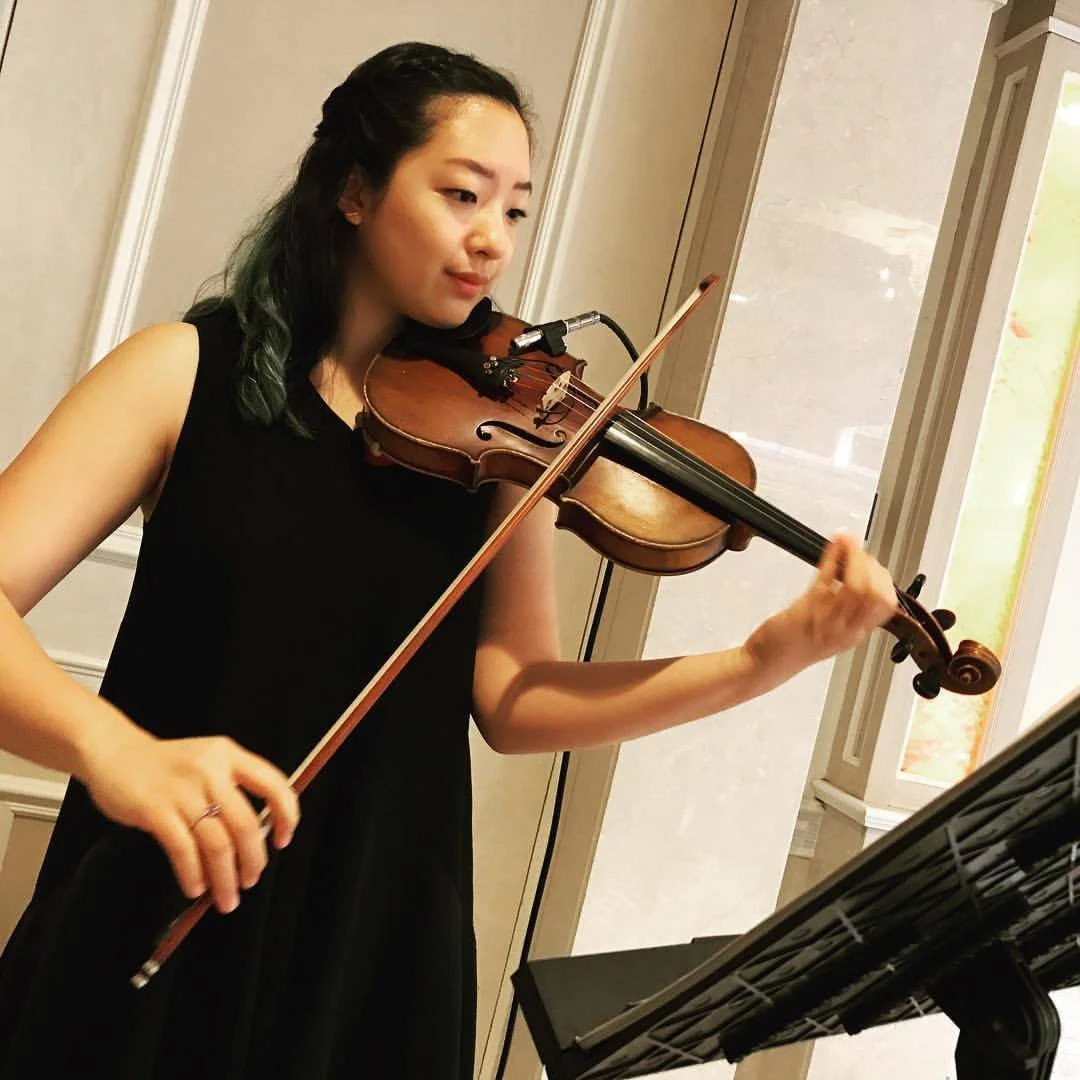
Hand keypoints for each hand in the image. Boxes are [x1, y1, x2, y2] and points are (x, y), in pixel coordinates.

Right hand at [78, 724, 299, 913]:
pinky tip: (195, 887)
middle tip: (250, 881)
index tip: (283, 841)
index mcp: (229, 755)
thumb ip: (232, 788)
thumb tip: (257, 838)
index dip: (286, 816)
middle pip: (245, 823)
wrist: (114, 752)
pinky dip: (193, 874)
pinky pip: (183, 849)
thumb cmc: (165, 766)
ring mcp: (182, 789)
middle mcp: (210, 769)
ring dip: (225, 877)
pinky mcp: (154, 809)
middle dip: (253, 860)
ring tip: (226, 897)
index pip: (273, 784)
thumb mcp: (207, 762)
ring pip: (217, 842)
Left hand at [746, 532, 897, 675]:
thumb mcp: (828, 628)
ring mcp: (827, 622)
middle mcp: (846, 630)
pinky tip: (835, 544)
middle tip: (858, 554)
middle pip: (877, 594)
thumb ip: (843, 605)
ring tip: (847, 543)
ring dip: (854, 557)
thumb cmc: (793, 645)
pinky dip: (833, 555)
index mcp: (855, 633)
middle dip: (872, 566)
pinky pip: (826, 578)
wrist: (766, 664)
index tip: (871, 564)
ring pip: (857, 587)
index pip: (886, 604)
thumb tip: (853, 573)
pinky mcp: (806, 612)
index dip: (883, 578)